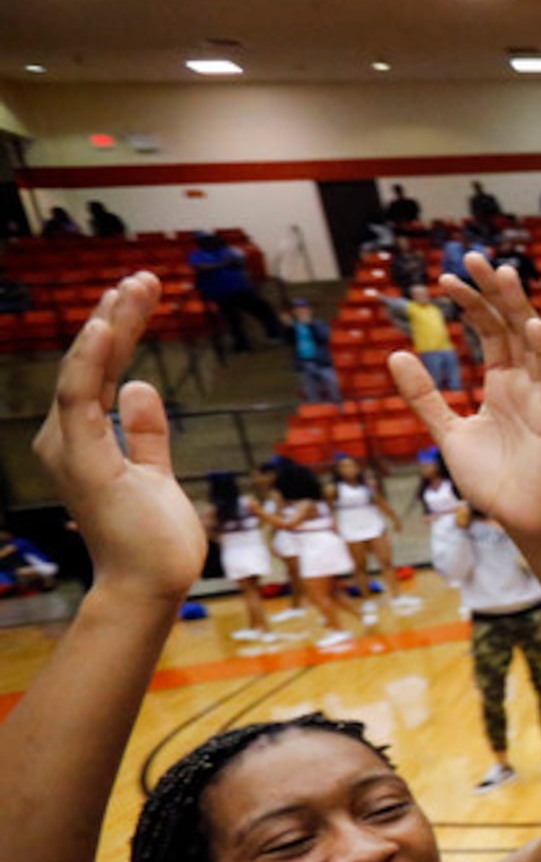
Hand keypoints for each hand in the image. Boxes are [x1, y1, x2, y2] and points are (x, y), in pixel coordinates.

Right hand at [33, 274, 205, 596]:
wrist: (150, 582)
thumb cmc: (152, 537)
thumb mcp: (154, 471)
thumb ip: (145, 432)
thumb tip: (139, 386)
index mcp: (82, 438)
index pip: (100, 372)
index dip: (119, 331)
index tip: (142, 294)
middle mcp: (66, 438)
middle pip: (90, 363)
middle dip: (117, 317)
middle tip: (143, 278)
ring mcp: (70, 447)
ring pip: (83, 370)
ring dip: (108, 326)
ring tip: (130, 288)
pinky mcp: (84, 459)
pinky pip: (80, 398)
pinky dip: (90, 360)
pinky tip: (105, 326)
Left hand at [393, 251, 540, 537]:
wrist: (516, 518)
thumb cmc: (490, 479)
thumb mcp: (447, 431)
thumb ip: (424, 395)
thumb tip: (396, 354)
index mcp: (502, 383)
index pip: (490, 331)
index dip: (471, 304)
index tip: (446, 279)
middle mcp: (524, 383)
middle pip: (511, 326)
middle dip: (495, 291)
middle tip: (474, 257)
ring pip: (532, 342)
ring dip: (520, 308)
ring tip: (504, 275)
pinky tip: (532, 326)